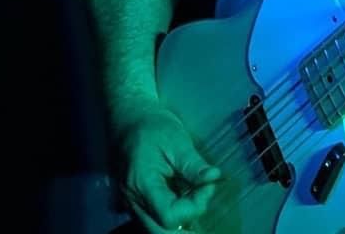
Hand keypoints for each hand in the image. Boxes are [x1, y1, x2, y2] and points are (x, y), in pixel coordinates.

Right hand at [111, 99, 222, 232]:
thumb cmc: (153, 126)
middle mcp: (134, 202)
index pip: (170, 216)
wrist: (130, 120)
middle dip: (188, 221)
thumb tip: (215, 178)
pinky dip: (173, 216)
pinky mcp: (137, 202)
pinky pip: (154, 220)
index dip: (195, 205)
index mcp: (143, 185)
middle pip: (161, 232)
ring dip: (181, 220)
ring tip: (197, 196)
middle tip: (204, 196)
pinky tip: (186, 198)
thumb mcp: (177, 139)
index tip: (208, 183)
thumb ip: (194, 164)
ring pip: (157, 229)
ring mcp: (133, 205)